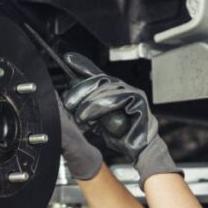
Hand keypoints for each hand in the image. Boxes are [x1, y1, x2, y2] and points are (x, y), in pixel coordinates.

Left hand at [60, 53, 182, 189]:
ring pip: (106, 90)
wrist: (139, 149)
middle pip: (100, 80)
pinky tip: (91, 117)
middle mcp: (123, 87)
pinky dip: (101, 109)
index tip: (68, 59)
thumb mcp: (98, 120)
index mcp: (113, 89)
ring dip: (89, 103)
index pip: (97, 74)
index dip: (83, 65)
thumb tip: (69, 100)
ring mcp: (133, 93)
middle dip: (81, 90)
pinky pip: (117, 100)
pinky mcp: (139, 101)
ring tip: (79, 116)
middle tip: (68, 102)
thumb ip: (87, 108)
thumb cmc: (120, 134)